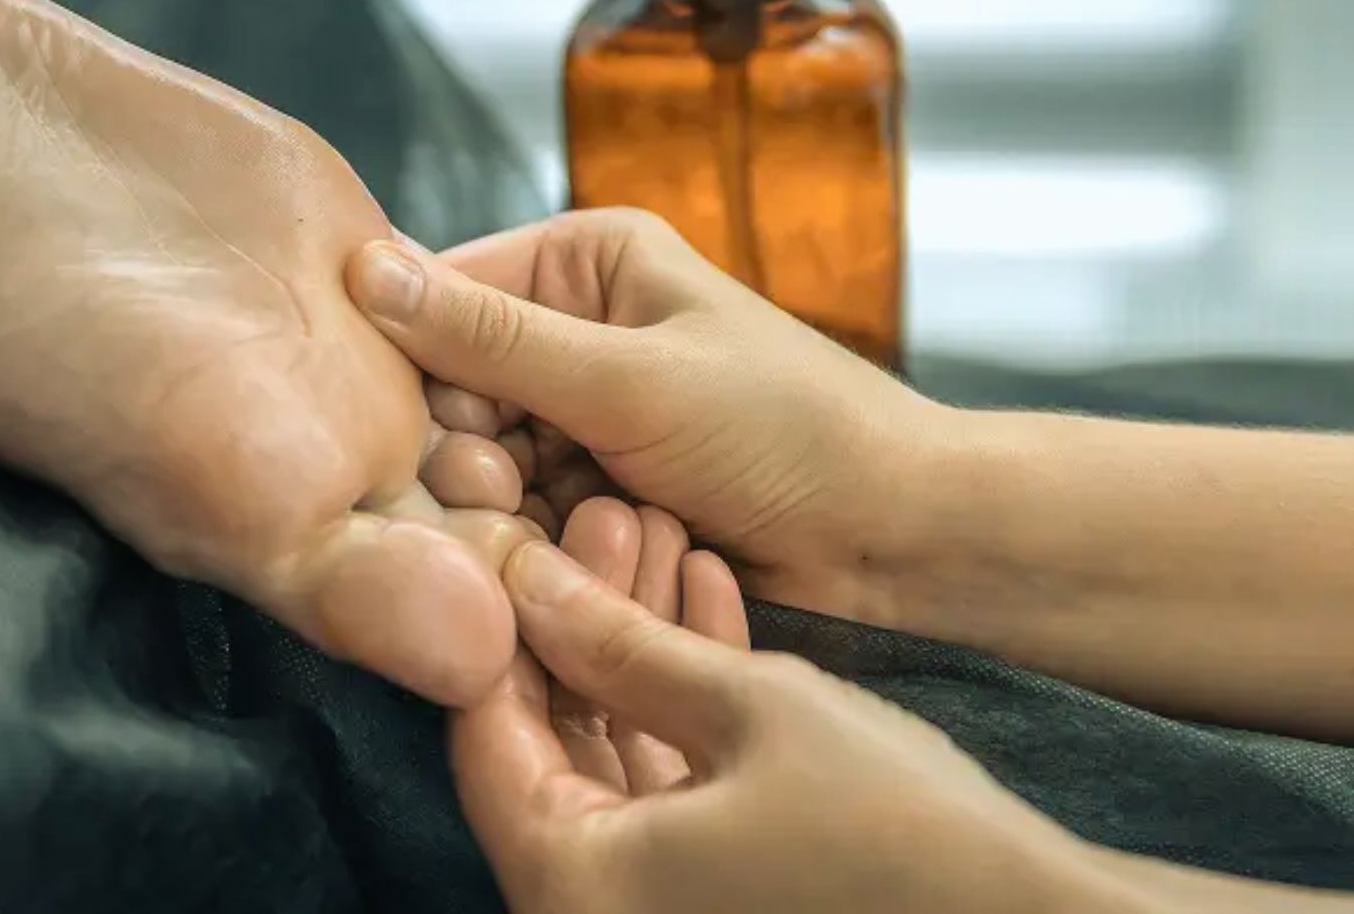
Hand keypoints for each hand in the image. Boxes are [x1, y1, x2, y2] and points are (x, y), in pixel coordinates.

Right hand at [348, 207, 943, 622]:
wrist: (893, 541)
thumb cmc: (786, 433)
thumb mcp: (629, 379)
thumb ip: (493, 338)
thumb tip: (363, 269)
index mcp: (583, 262)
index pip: (442, 298)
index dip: (416, 371)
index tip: (410, 440)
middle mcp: (573, 329)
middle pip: (455, 391)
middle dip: (469, 454)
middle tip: (502, 501)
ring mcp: (585, 416)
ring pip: (485, 464)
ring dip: (511, 509)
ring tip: (570, 531)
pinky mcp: (599, 491)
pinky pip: (527, 514)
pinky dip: (543, 542)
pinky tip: (581, 557)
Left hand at [453, 540, 1127, 913]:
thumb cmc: (898, 827)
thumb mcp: (750, 709)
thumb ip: (619, 645)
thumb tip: (524, 579)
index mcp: (572, 885)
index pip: (485, 733)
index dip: (501, 617)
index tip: (525, 524)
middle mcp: (596, 907)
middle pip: (550, 737)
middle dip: (587, 615)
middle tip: (613, 510)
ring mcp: (657, 903)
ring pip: (614, 748)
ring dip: (640, 643)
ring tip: (666, 525)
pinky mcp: (717, 889)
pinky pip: (670, 781)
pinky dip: (684, 699)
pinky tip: (713, 590)